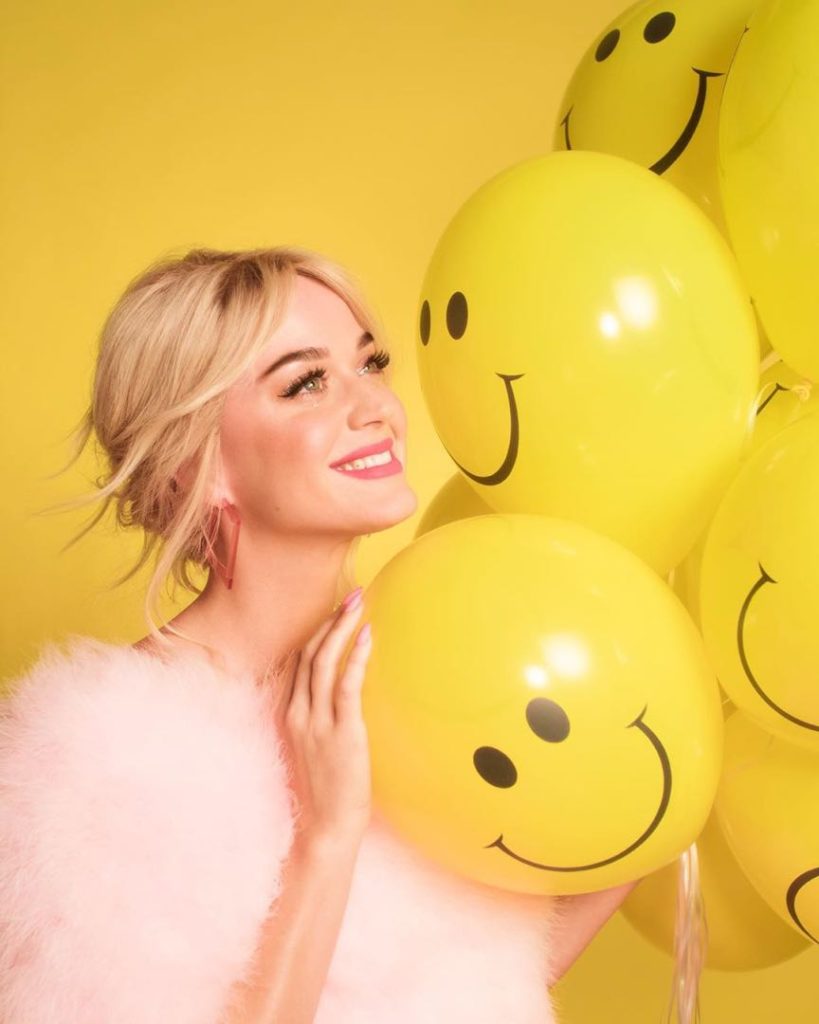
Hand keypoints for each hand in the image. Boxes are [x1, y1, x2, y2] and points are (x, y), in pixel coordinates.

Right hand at [282, 588, 372, 843]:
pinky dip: (355, 657)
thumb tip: (341, 694)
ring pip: (323, 662)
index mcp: (289, 715)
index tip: (334, 610)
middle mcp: (297, 714)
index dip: (314, 631)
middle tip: (351, 594)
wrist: (326, 828)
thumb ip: (320, 719)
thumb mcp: (314, 748)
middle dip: (329, 620)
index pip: (297, 661)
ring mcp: (316, 723)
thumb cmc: (326, 791)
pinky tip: (367, 636)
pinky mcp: (340, 733)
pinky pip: (346, 685)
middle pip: (308, 653)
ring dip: (340, 628)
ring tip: (359, 604)